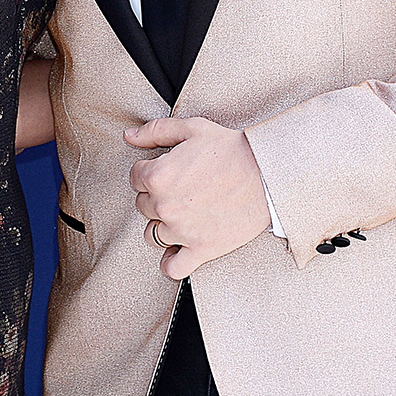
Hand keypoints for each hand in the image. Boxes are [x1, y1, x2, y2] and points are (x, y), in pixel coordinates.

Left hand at [126, 117, 270, 279]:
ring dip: (162, 225)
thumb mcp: (192, 128)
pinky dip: (172, 261)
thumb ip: (155, 131)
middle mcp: (164, 206)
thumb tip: (129, 136)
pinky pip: (172, 267)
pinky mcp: (201, 250)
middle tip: (181, 187)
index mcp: (158, 176)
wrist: (266, 174)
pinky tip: (179, 248)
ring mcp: (181, 231)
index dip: (150, 170)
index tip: (169, 169)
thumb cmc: (231, 149)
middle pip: (142, 205)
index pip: (135, 177)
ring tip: (182, 213)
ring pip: (152, 235)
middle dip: (156, 195)